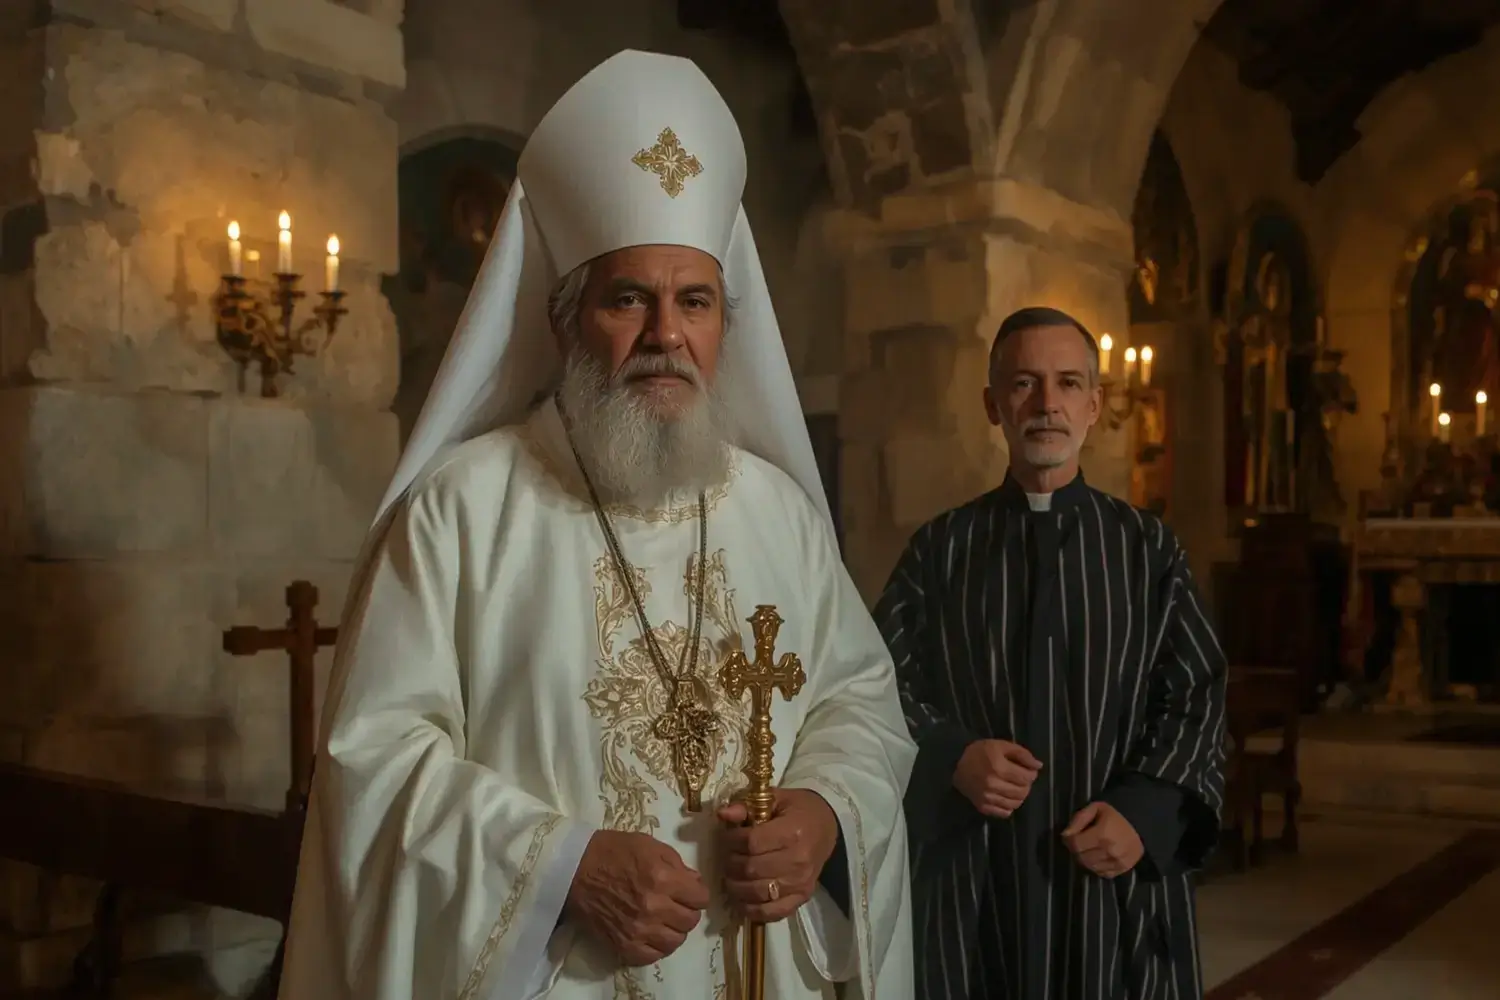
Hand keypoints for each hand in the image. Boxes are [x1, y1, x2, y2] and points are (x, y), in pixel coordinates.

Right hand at [564, 830, 709, 965]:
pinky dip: (655, 947)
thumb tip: (694, 882)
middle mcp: (654, 907)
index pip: (701, 898)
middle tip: (676, 904)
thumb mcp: (649, 845)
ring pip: (675, 941)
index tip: (689, 891)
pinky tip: (650, 934)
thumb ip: (676, 863)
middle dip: (688, 910)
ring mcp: (638, 930)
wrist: (573, 869)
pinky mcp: (623, 945)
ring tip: (664, 921)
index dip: (697, 893)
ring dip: (674, 930)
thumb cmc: (612, 851)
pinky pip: (652, 956)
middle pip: (690, 921)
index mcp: (663, 879)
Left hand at [717, 788, 838, 922]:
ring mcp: (801, 883)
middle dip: (731, 863)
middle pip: (751, 869)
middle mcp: (798, 860)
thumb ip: (746, 806)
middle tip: (728, 857)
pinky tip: (741, 898)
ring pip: (757, 892)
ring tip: (731, 876)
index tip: (728, 837)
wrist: (825, 828)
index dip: (731, 841)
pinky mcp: (801, 898)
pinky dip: (751, 910)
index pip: (751, 843)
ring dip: (736, 886)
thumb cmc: (798, 811)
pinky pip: (771, 913)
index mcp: (792, 832)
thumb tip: (722, 814)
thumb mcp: (775, 799)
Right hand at [952, 740, 1041, 816]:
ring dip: (1019, 796)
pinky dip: (1009, 806)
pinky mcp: (983, 807)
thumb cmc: (980, 752)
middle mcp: (994, 784)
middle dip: (1027, 785)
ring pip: (1016, 803)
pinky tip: (1006, 797)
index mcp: (999, 767)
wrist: (955, 764)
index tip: (1028, 770)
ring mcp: (988, 798)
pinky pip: (1004, 812)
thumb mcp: (1001, 745)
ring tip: (1014, 787)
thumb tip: (1039, 766)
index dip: (1032, 773)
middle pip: (1023, 791)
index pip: (1027, 777)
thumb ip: (1022, 754)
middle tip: (1021, 778)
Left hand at [1061, 802, 1143, 877]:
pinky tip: (1099, 856)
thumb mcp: (1096, 808)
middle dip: (1077, 850)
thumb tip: (1065, 834)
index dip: (1069, 840)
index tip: (1069, 836)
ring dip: (1085, 859)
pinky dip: (1096, 866)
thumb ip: (1079, 820)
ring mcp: (1117, 863)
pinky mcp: (1123, 870)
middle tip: (1079, 842)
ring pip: (1090, 867)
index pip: (1076, 845)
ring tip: (1089, 848)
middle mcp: (1110, 851)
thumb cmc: (1116, 815)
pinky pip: (1102, 873)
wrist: (1142, 825)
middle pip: (1081, 857)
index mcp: (1102, 835)